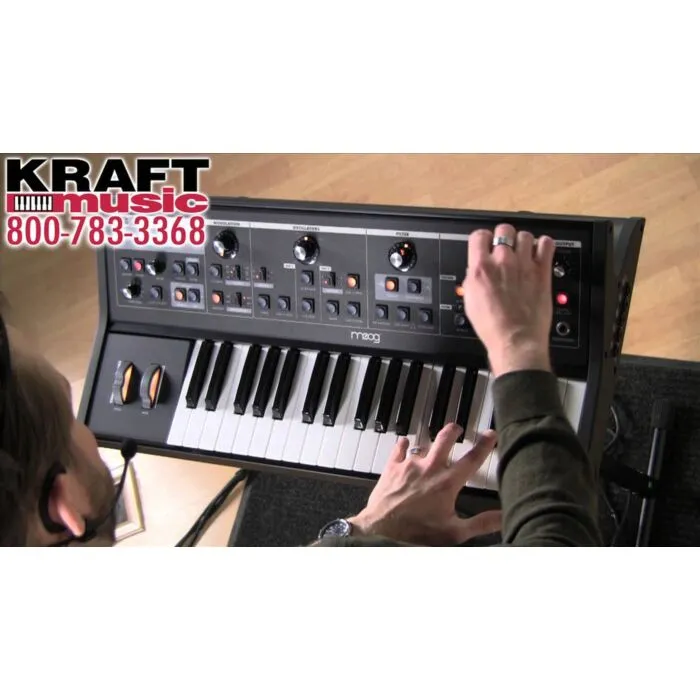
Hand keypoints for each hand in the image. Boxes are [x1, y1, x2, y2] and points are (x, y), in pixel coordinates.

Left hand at [348, 424, 500, 545]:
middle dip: (453, 431)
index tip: (491, 434)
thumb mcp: (455, 532)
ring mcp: (409, 466)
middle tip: (457, 429)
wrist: (382, 530)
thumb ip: (481, 523)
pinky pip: (399, 448)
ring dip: (429, 443)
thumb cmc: (417, 533)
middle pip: (444, 439)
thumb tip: (502, 517)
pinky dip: (403, 444)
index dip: (484, 445)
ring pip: (422, 445)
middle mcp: (429, 468)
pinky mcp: (392, 467)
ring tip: (432, 444)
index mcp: (447, 483)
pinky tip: (404, 443)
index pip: (472, 459)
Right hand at [463, 223, 555, 376]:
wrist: (515, 339)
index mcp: (480, 268)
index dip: (483, 239)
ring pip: (525, 235)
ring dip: (523, 241)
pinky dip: (544, 244)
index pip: (479, 236)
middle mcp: (502, 262)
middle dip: (504, 236)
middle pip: (504, 230)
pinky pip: (547, 244)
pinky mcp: (542, 272)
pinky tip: (540, 252)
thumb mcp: (470, 301)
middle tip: (505, 247)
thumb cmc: (493, 326)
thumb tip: (476, 270)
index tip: (486, 244)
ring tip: (523, 251)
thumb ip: (473, 278)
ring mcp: (524, 265)